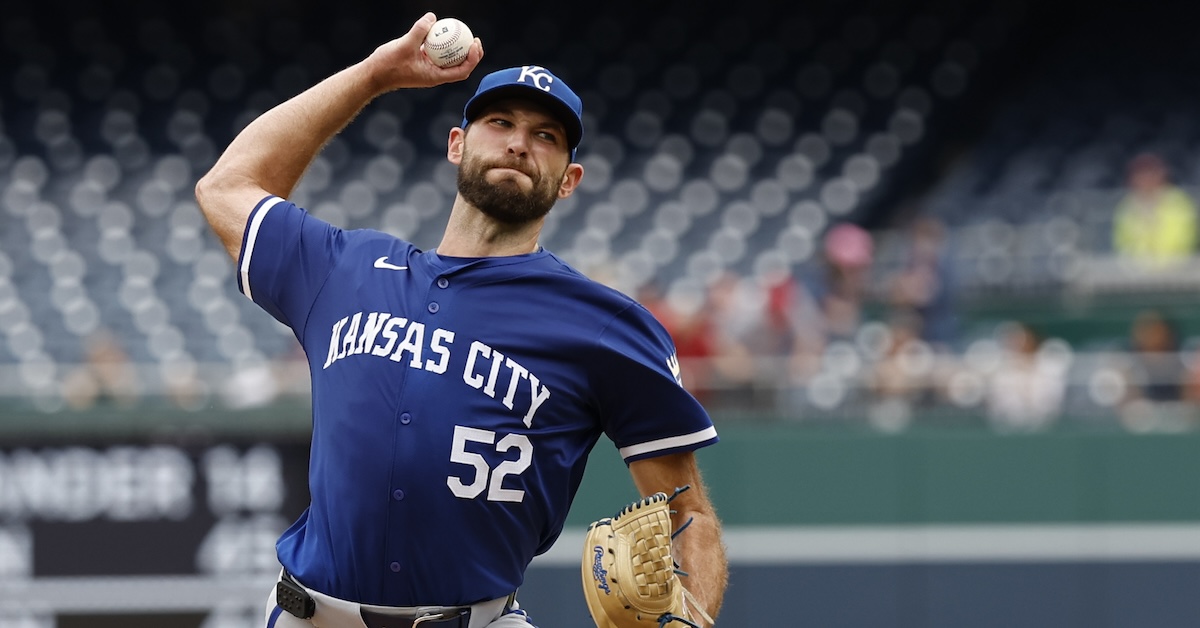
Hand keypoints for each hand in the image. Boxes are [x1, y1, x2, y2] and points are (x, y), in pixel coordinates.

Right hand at [363, 12, 483, 92]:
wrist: (374, 74)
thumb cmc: (388, 64)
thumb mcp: (404, 45)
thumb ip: (419, 31)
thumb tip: (432, 17)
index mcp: (435, 77)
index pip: (462, 71)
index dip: (472, 59)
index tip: (474, 44)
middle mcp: (435, 75)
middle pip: (460, 66)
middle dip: (471, 54)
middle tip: (474, 38)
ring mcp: (429, 69)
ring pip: (449, 60)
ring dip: (458, 49)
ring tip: (463, 33)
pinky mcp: (423, 62)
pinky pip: (437, 53)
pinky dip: (442, 44)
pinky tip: (442, 30)